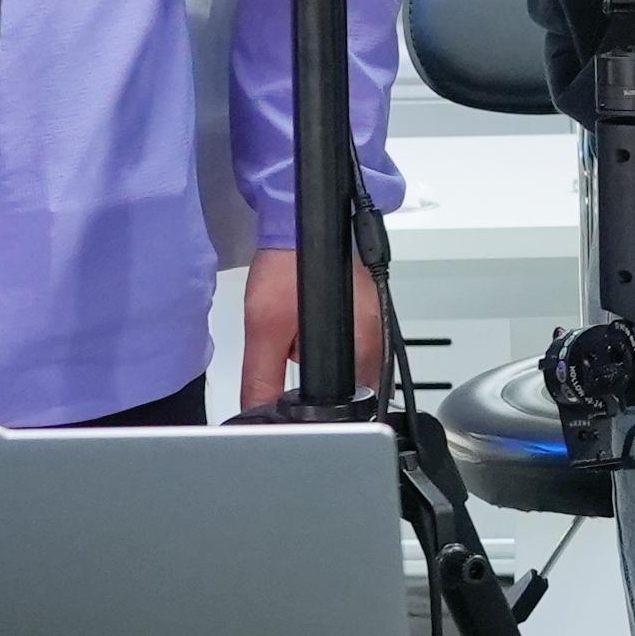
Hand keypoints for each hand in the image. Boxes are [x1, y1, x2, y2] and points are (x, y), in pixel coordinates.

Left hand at [237, 244, 396, 408]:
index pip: (345, 405)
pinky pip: (340, 339)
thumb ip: (262, 377)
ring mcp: (373, 321)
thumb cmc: (290, 263)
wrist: (298, 222)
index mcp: (363, 349)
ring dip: (314, 353)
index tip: (289, 386)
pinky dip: (319, 335)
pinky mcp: (364, 309)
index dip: (313, 405)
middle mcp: (377, 337)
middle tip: (291, 339)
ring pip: (339, 362)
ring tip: (296, 324)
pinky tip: (304, 315)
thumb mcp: (265, 328)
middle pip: (341, 384)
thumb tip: (257, 412)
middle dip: (311, 375)